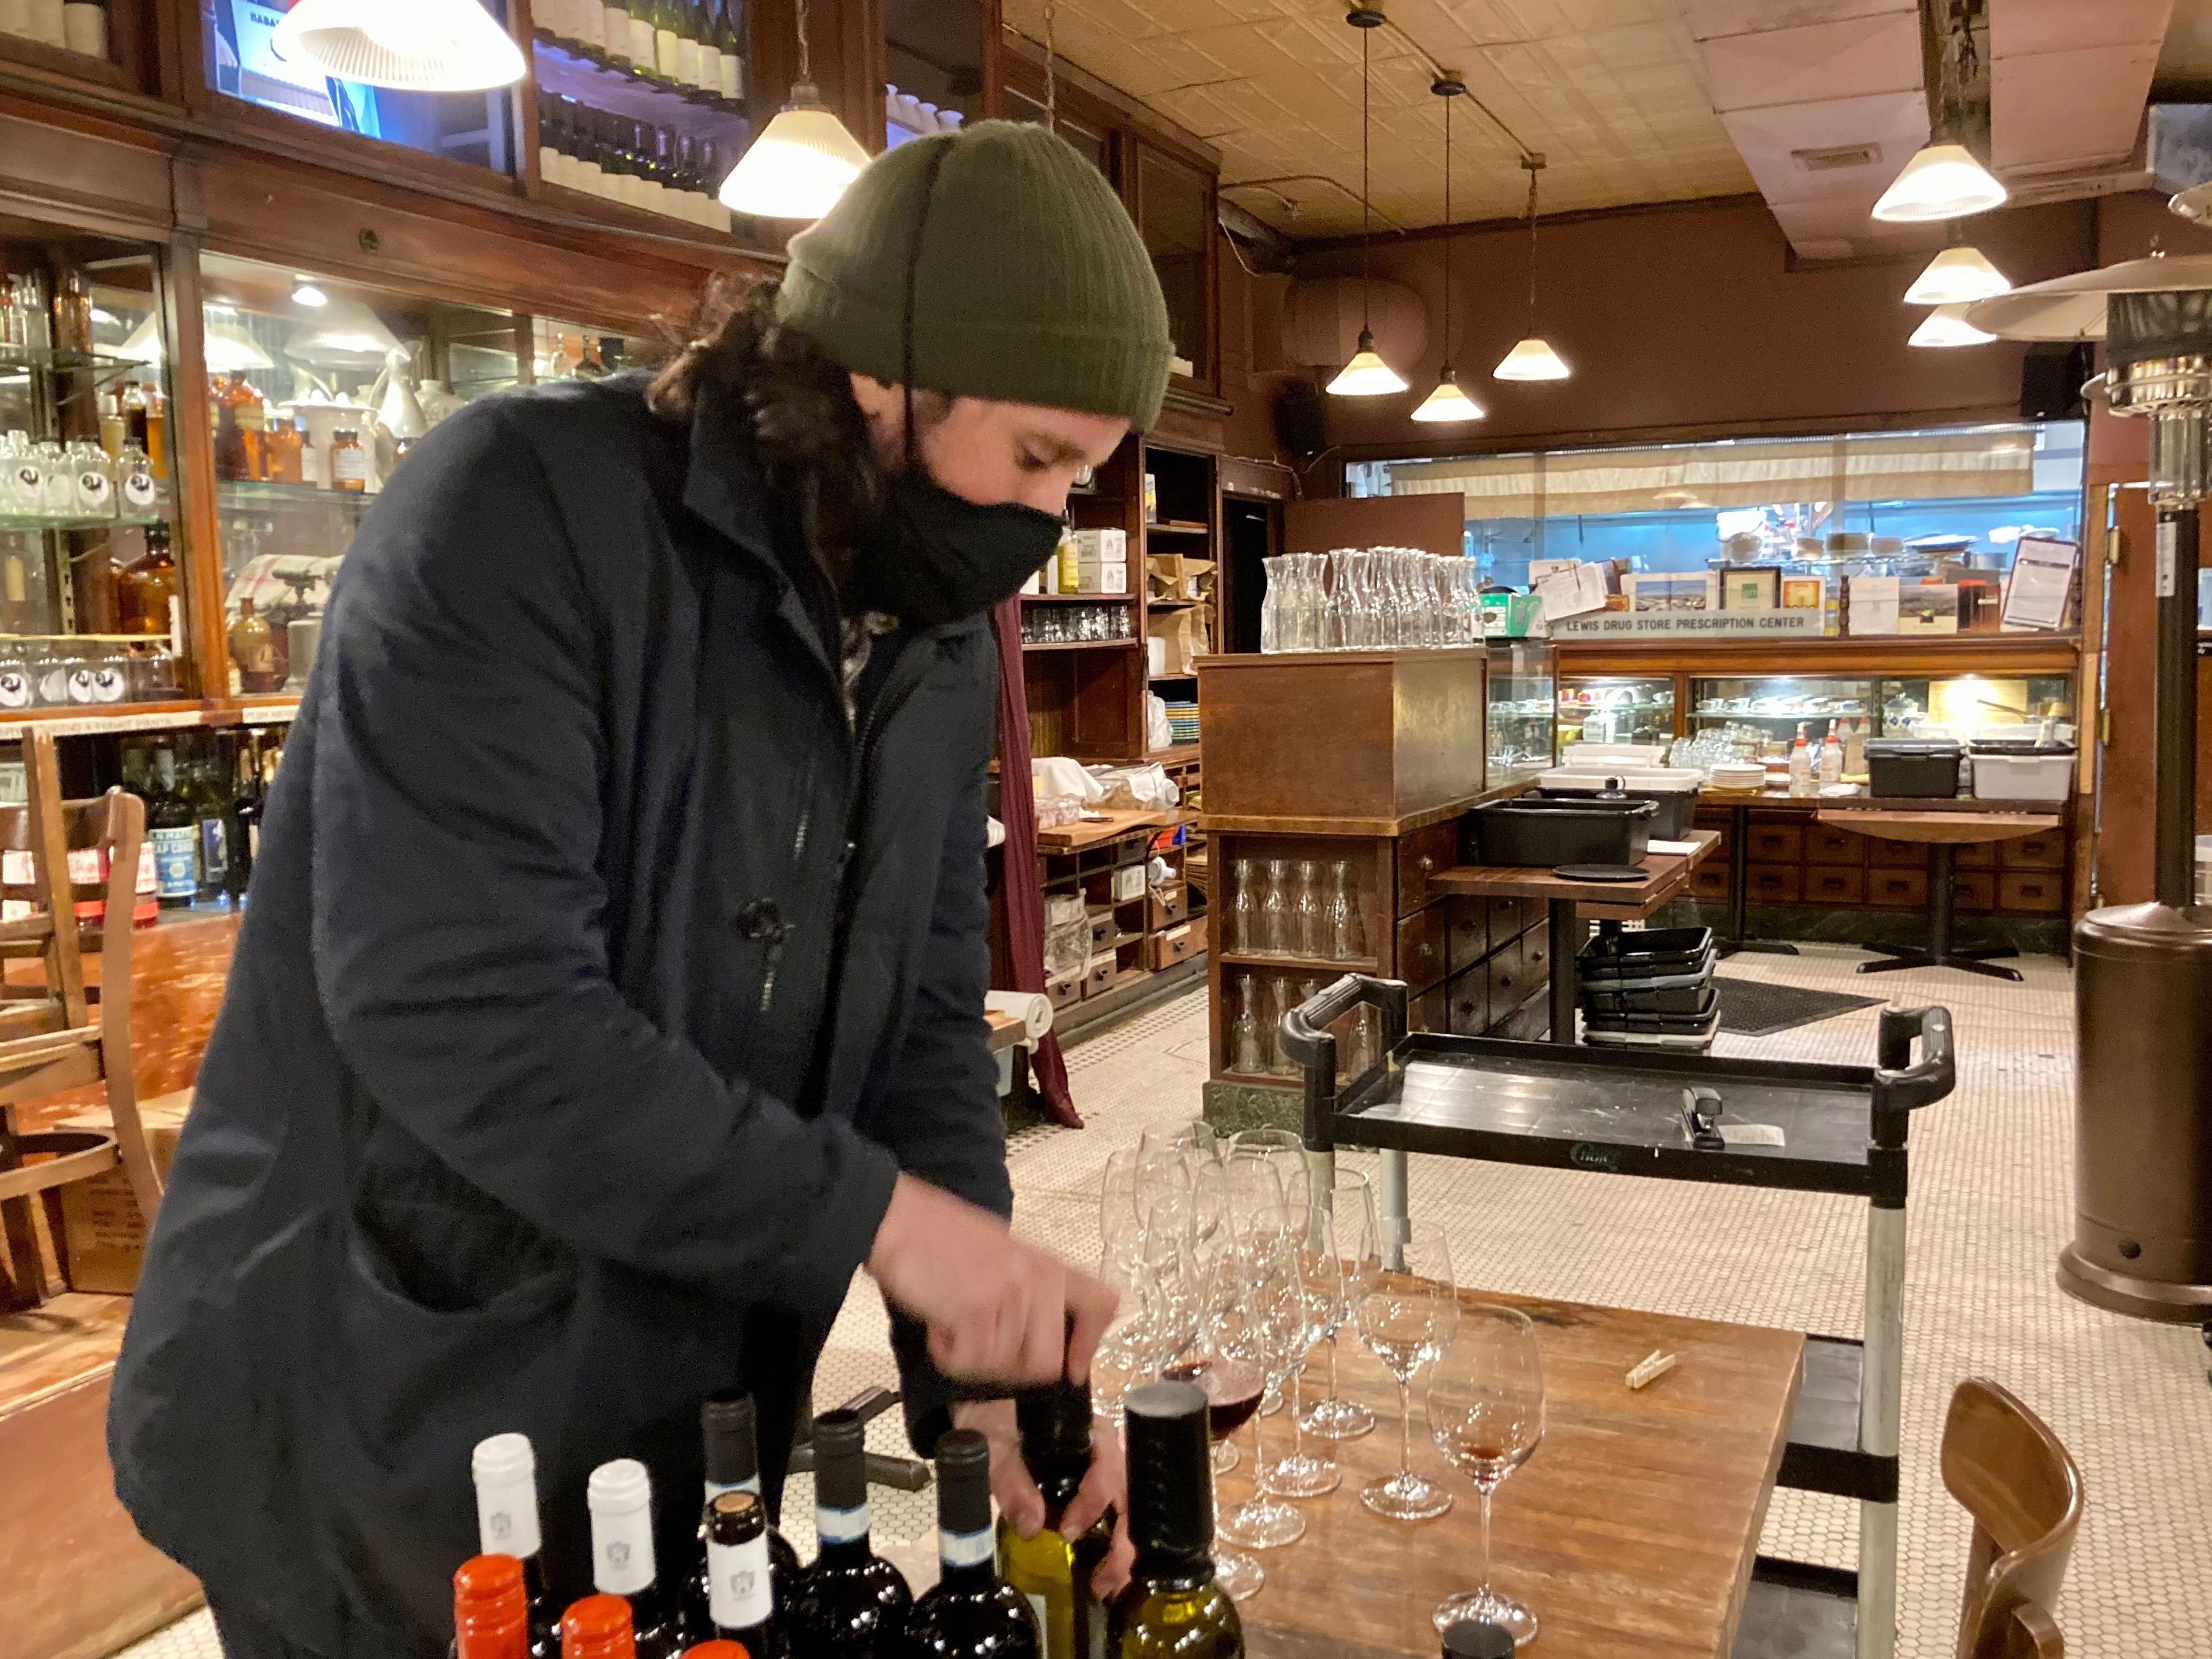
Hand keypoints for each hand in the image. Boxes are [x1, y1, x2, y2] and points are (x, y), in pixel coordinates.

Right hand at [867, 1173, 1117, 1385]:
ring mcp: (1010, 1294)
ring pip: (1005, 1366)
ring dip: (974, 1357)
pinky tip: (939, 1326)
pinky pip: (972, 1363)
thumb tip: (1043, 1342)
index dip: (1088, 1344)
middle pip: (1047, 1361)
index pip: (1101, 1304)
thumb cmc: (938, 1237)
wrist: (897, 1219)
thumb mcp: (1002, 1255)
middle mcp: (1037, 1279)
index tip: (1074, 1368)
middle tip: (981, 1344)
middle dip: (1010, 1367)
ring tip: (954, 1322)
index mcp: (1047, 1265)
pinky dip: (949, 1356)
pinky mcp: (977, 1309)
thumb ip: (1028, 1291)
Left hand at [952, 1399, 1134, 1599]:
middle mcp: (1107, 1456)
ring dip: (1121, 1553)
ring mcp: (1104, 1477)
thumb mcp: (998, 1447)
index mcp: (1091, 1435)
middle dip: (1122, 1542)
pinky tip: (1104, 1581)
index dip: (1094, 1502)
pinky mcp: (1095, 1498)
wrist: (989, 1418)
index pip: (1107, 1469)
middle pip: (1129, 1498)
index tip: (1068, 1532)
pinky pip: (1113, 1524)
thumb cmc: (998, 1423)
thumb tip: (1031, 1527)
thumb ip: (1013, 1481)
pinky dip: (1113, 1553)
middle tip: (1103, 1578)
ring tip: (1105, 1588)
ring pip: (1128, 1515)